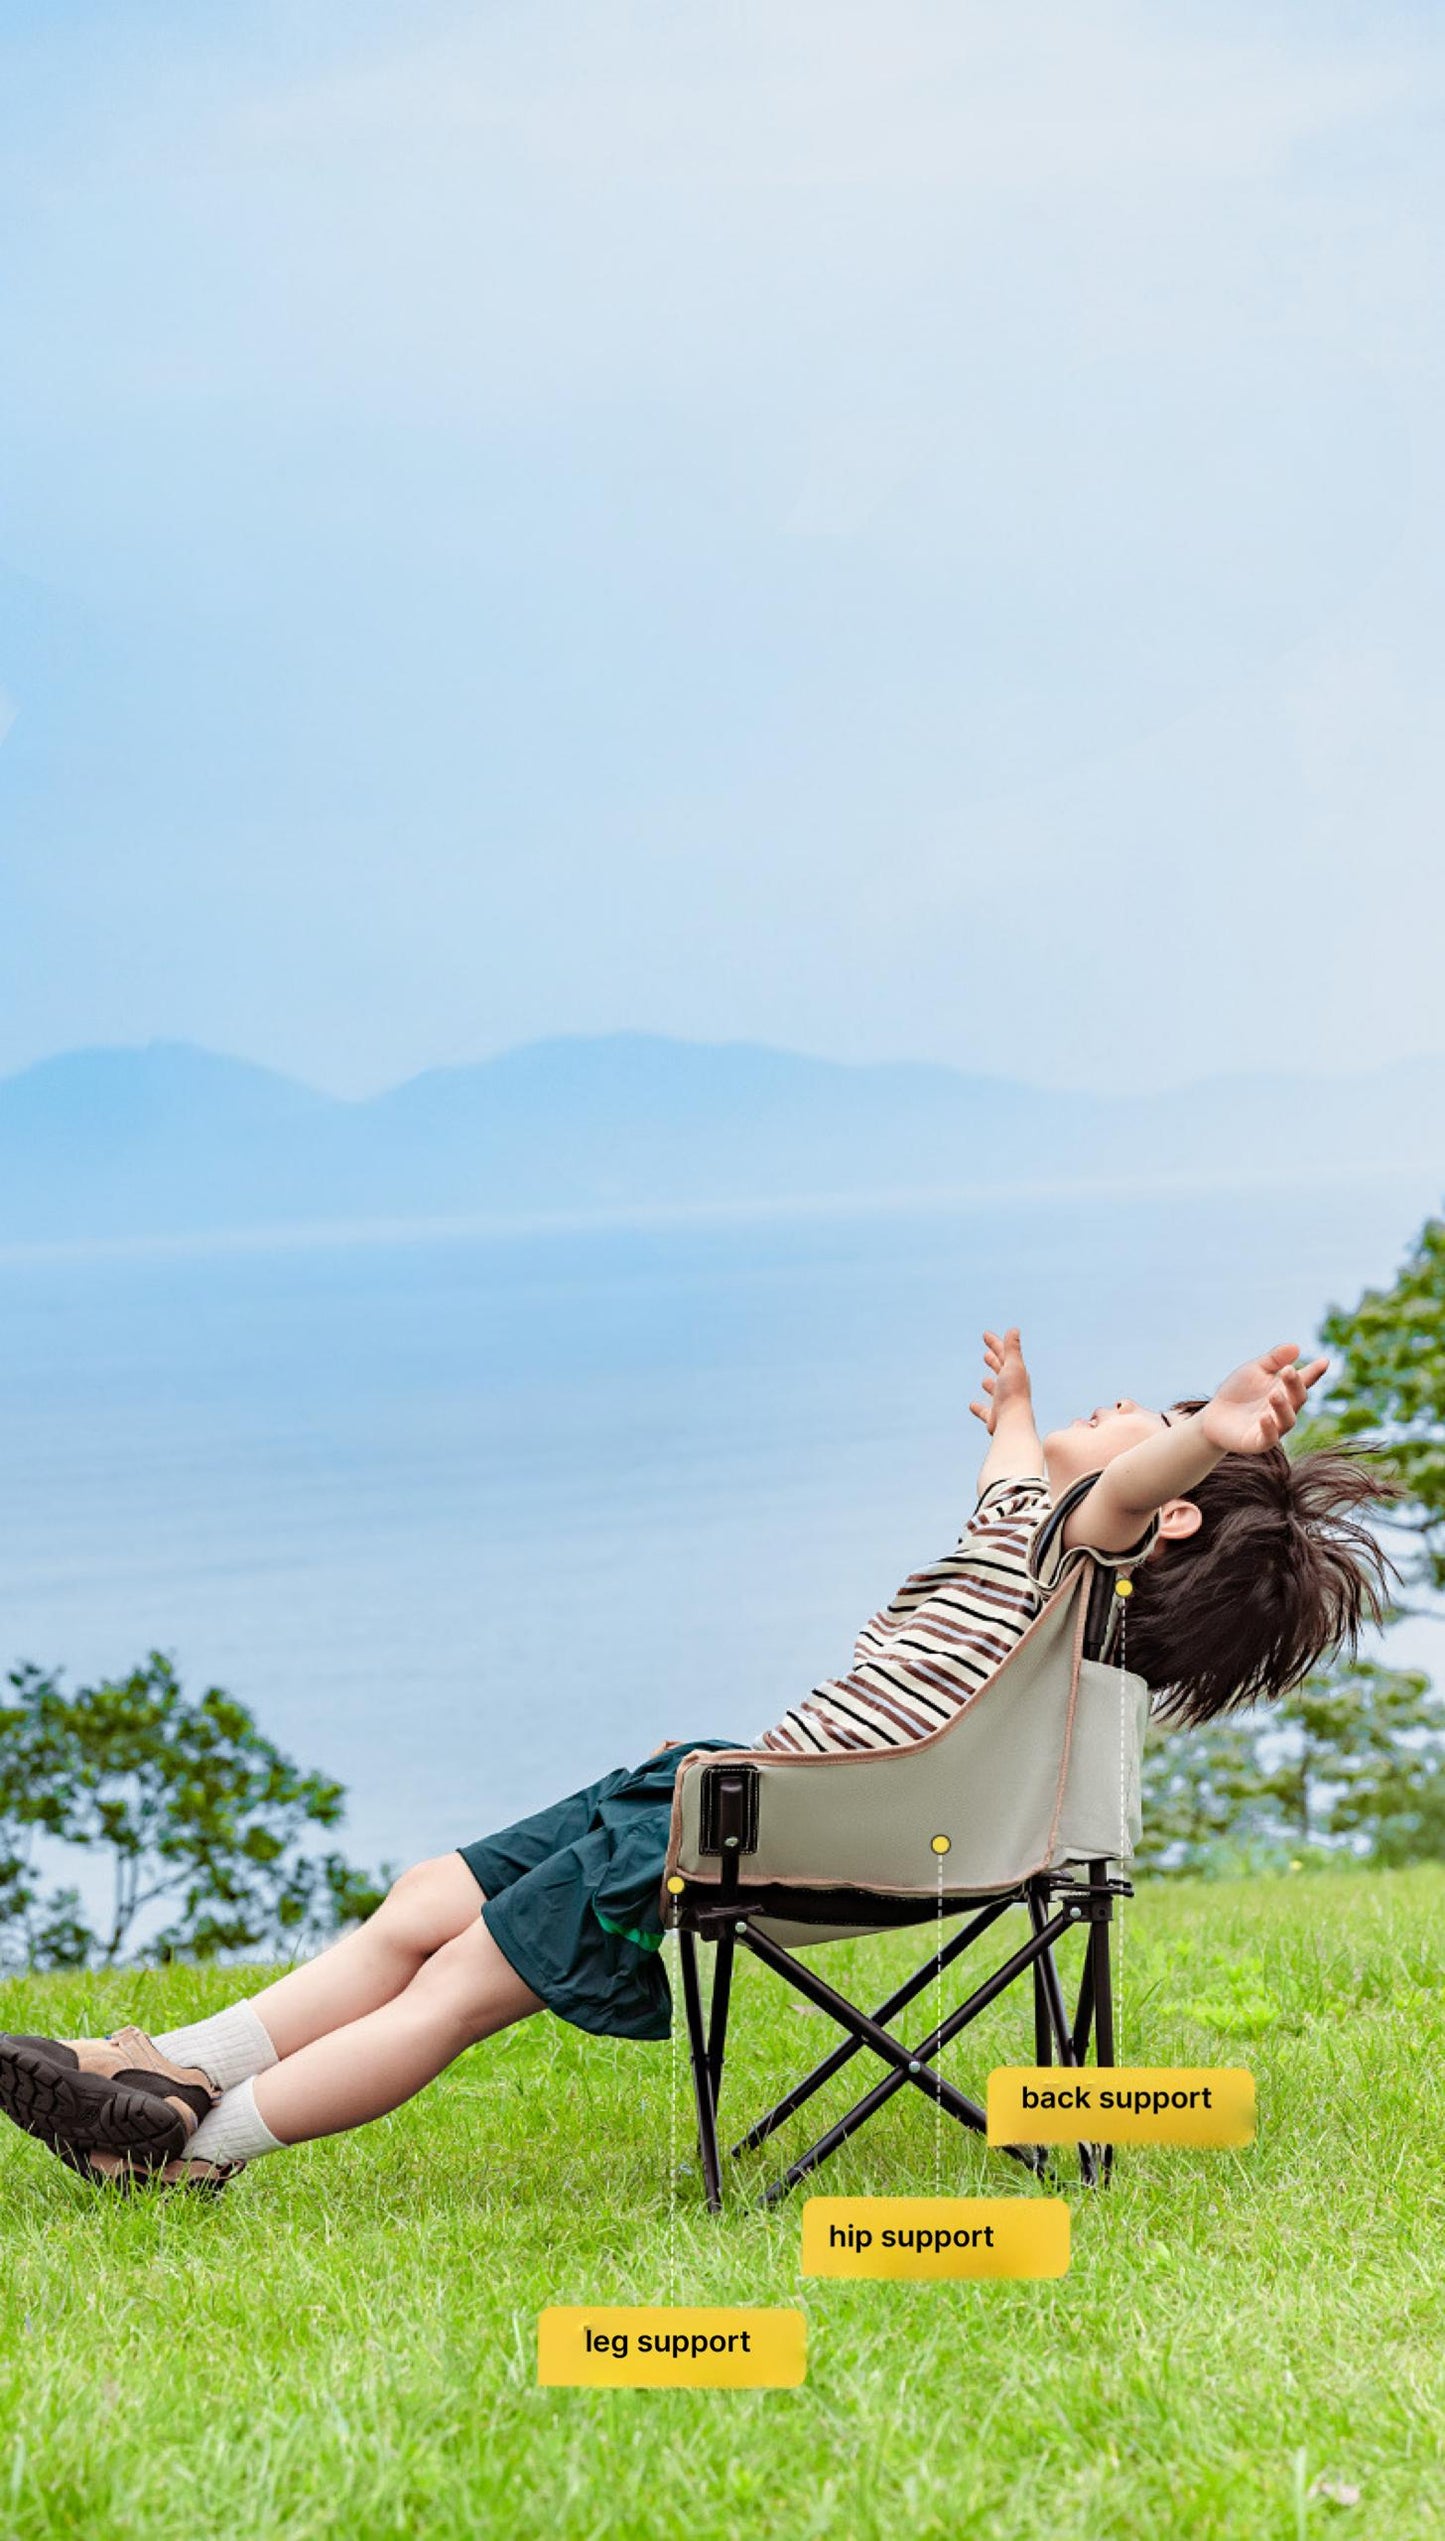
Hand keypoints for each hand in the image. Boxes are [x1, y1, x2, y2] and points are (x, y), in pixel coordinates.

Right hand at [970, 1327, 1033, 1433]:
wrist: (1012, 1423)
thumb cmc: (1013, 1393)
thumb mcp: (1012, 1366)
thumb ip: (1012, 1348)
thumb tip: (1014, 1329)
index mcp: (1016, 1374)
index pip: (1004, 1354)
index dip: (995, 1343)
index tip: (985, 1334)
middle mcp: (1011, 1388)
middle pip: (1002, 1372)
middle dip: (995, 1362)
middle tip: (986, 1354)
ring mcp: (1003, 1403)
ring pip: (996, 1391)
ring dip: (991, 1384)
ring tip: (985, 1380)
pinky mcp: (995, 1418)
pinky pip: (986, 1411)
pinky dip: (980, 1408)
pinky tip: (972, 1405)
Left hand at [1199, 1343, 1327, 1456]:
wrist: (1214, 1416)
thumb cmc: (1238, 1391)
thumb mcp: (1254, 1370)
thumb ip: (1273, 1360)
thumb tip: (1296, 1347)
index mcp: (1285, 1390)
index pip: (1303, 1380)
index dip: (1314, 1372)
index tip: (1324, 1361)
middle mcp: (1284, 1409)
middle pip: (1297, 1399)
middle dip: (1295, 1385)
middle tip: (1288, 1371)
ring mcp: (1274, 1427)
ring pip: (1287, 1420)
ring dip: (1283, 1407)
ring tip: (1275, 1394)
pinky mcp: (1259, 1442)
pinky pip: (1269, 1438)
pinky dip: (1269, 1428)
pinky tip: (1264, 1417)